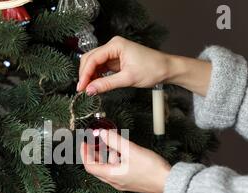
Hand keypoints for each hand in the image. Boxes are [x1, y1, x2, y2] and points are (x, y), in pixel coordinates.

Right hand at [77, 36, 211, 96]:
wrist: (166, 69)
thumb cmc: (152, 69)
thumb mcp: (127, 79)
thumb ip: (106, 84)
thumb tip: (90, 90)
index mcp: (115, 45)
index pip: (93, 59)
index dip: (85, 74)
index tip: (81, 88)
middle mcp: (113, 46)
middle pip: (90, 59)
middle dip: (85, 74)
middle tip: (82, 90)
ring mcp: (114, 53)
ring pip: (94, 63)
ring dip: (90, 76)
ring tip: (88, 89)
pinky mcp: (116, 60)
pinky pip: (101, 67)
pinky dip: (96, 76)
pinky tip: (95, 85)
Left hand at [80, 130, 171, 192]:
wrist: (168, 183)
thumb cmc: (151, 170)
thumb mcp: (131, 151)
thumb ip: (115, 141)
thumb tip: (102, 133)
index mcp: (111, 175)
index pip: (90, 166)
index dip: (84, 153)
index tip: (84, 143)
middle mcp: (114, 181)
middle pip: (97, 167)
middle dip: (94, 153)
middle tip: (94, 141)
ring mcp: (122, 181)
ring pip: (108, 167)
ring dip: (106, 154)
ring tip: (110, 141)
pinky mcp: (130, 180)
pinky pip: (117, 169)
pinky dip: (116, 158)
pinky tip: (122, 149)